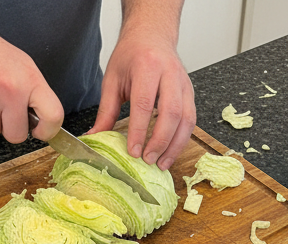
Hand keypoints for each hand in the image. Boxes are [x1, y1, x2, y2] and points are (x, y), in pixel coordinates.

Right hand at [0, 0, 63, 143]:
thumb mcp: (22, 65)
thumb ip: (35, 94)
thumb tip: (41, 123)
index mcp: (29, 80)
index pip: (53, 117)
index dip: (48, 131)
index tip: (40, 131)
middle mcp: (8, 91)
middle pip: (17, 136)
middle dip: (11, 127)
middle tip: (3, 108)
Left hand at [90, 2, 194, 170]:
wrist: (152, 36)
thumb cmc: (132, 56)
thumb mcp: (113, 79)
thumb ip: (106, 110)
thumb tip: (96, 136)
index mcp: (147, 66)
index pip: (144, 104)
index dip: (140, 131)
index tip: (133, 151)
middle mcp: (169, 74)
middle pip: (170, 114)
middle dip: (160, 142)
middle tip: (148, 160)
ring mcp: (184, 84)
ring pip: (186, 120)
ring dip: (175, 146)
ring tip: (162, 163)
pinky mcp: (191, 94)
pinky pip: (191, 121)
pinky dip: (181, 140)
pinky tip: (171, 152)